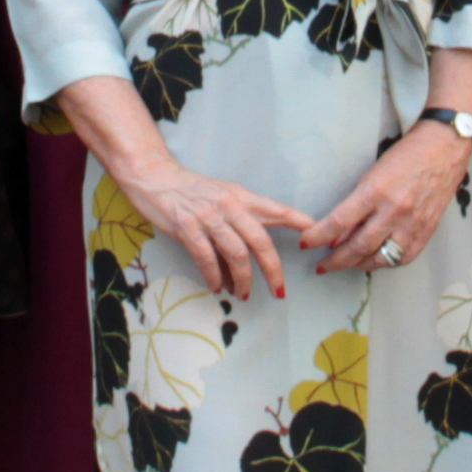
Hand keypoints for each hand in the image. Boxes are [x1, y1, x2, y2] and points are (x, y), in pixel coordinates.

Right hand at [122, 156, 309, 302]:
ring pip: (236, 253)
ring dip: (243, 279)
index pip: (278, 210)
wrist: (155, 177)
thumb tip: (252, 260)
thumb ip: (242, 220)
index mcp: (242, 196)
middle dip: (273, 270)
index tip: (316, 238)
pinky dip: (214, 276)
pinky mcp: (186, 227)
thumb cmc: (191, 190)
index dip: (300, 223)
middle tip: (279, 291)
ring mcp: (208, 217)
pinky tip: (217, 287)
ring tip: (243, 294)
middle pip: (260, 241)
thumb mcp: (224, 196)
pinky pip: (206, 258)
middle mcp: (230, 205)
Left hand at [305, 127, 470, 272]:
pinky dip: (385, 263)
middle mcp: (393, 211)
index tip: (306, 243)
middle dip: (335, 260)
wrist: (444, 148)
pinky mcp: (426, 231)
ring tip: (345, 265)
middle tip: (322, 265)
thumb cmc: (405, 155)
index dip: (318, 237)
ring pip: (379, 258)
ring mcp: (412, 224)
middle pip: (357, 247)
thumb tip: (338, 233)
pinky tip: (374, 261)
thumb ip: (356, 204)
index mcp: (375, 191)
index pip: (339, 222)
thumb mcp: (372, 173)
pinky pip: (402, 258)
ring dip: (358, 265)